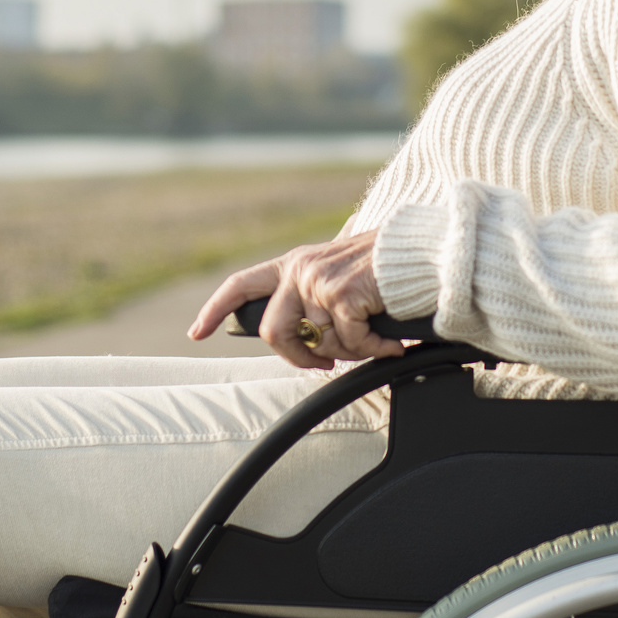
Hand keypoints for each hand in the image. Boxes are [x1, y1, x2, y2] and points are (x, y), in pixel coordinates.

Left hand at [188, 230, 400, 369]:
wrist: (421, 252)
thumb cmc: (384, 270)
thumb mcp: (337, 275)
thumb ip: (312, 298)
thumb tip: (306, 342)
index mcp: (293, 264)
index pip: (241, 284)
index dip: (214, 309)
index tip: (196, 333)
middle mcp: (300, 270)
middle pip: (275, 333)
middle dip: (300, 358)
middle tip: (326, 364)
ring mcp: (319, 281)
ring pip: (319, 343)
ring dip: (350, 351)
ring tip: (373, 338)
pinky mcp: (342, 294)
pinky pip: (350, 343)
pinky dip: (373, 349)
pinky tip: (388, 340)